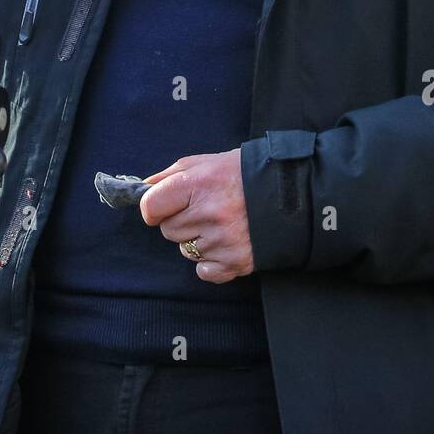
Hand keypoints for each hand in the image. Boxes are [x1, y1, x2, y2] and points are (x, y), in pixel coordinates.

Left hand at [139, 149, 253, 283]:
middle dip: (180, 221)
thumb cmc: (243, 174)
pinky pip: (203, 270)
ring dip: (197, 239)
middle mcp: (209, 214)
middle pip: (168, 230)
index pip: (151, 207)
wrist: (291, 192)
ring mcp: (223, 241)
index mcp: (199, 184)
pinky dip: (211, 261)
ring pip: (185, 250)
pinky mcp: (235, 262)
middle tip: (204, 209)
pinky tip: (226, 242)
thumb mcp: (206, 163)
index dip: (154, 207)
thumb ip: (171, 175)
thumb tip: (143, 188)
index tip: (163, 206)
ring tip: (221, 222)